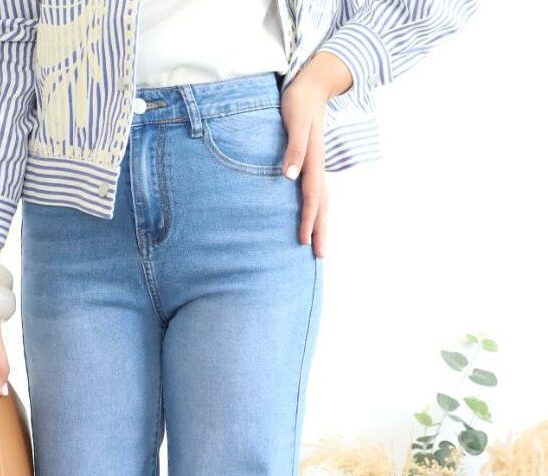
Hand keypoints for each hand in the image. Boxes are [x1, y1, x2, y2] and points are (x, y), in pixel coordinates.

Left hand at [279, 50, 353, 258]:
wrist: (312, 84)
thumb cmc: (299, 100)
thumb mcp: (295, 120)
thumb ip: (293, 148)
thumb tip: (289, 176)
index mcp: (313, 161)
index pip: (311, 197)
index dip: (308, 220)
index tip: (303, 242)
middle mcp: (317, 166)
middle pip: (322, 205)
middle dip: (320, 231)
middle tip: (320, 256)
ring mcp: (316, 165)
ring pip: (322, 200)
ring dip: (321, 223)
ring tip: (318, 244)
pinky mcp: (312, 162)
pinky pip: (316, 192)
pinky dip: (317, 209)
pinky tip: (312, 217)